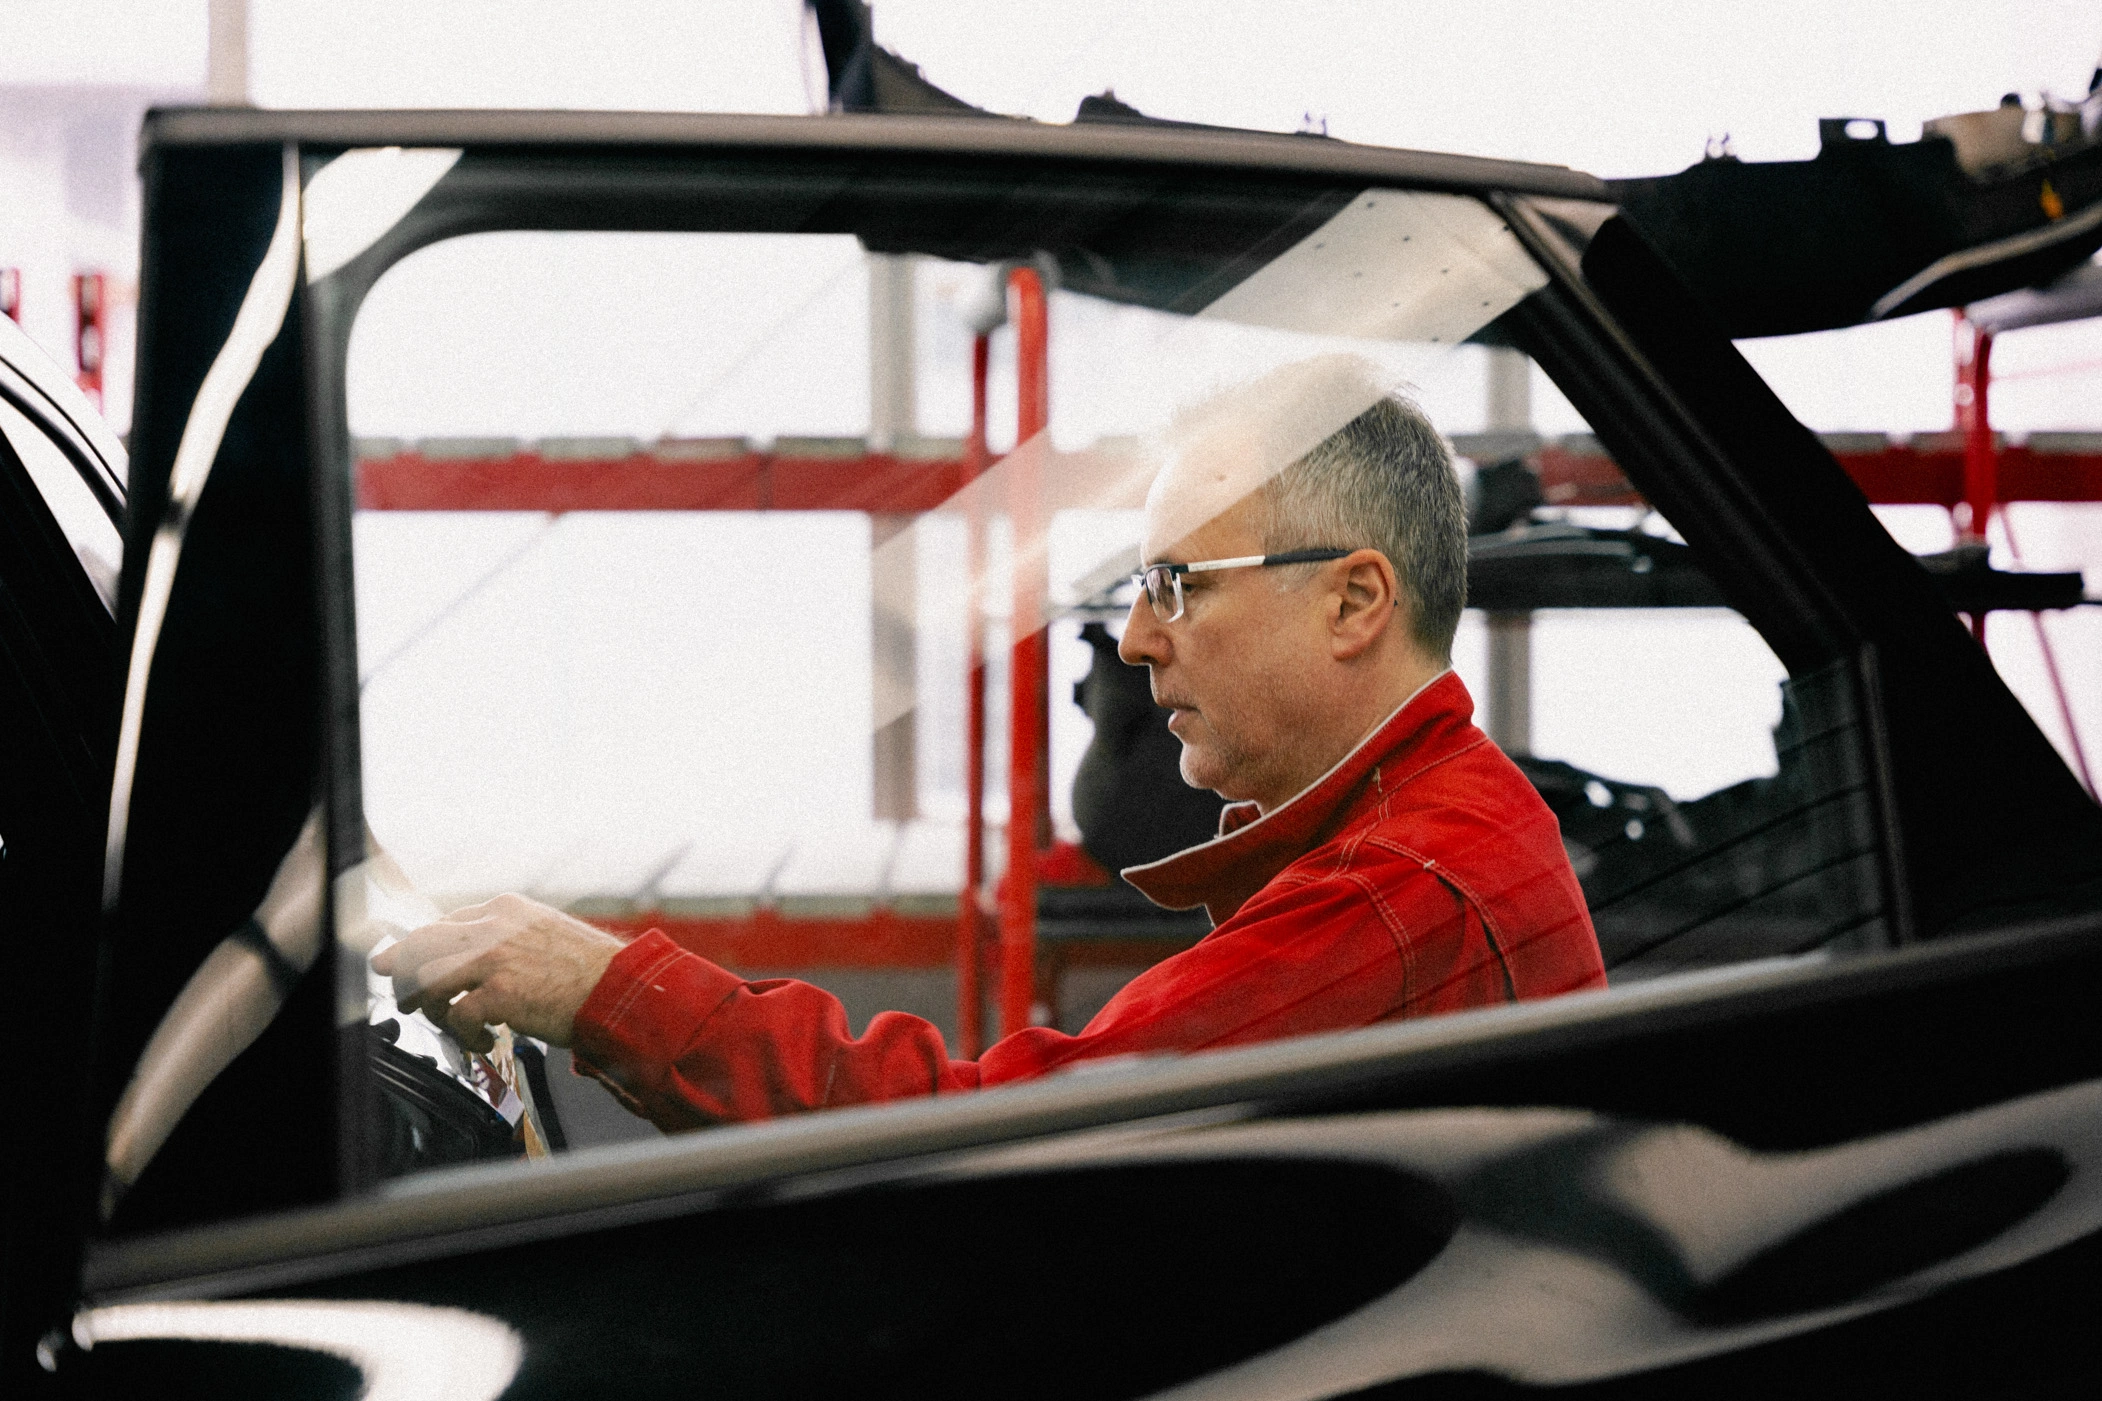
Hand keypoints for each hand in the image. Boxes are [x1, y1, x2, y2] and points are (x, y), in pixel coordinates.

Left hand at [370, 893, 625, 1052]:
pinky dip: (464, 1035)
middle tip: (404, 997)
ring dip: (430, 1007)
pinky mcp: (500, 994)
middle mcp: (494, 928)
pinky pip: (457, 1016)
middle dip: (402, 972)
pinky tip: (483, 1041)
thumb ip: (508, 937)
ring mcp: (495, 959)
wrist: (620, 988)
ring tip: (447, 1023)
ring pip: (427, 978)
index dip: (420, 948)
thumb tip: (473, 957)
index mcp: (505, 910)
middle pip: (421, 943)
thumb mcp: (544, 933)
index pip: (443, 923)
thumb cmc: (590, 969)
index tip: (408, 964)